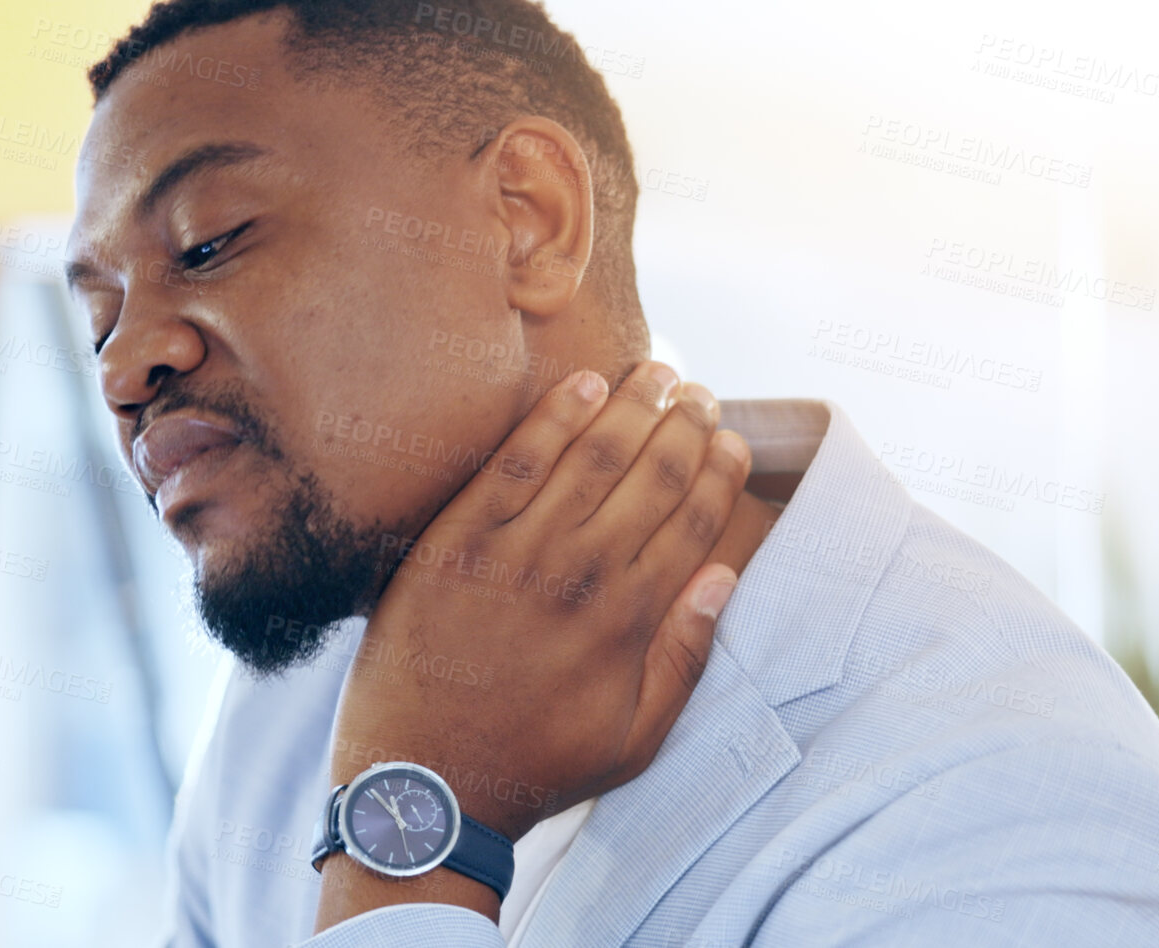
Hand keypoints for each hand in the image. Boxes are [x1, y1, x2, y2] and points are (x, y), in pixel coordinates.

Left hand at [317, 360, 750, 925]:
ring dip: (633, 405)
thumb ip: (685, 656)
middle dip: (686, 425)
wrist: (424, 785)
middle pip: (652, 475)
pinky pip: (513, 461)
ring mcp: (517, 552)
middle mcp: (582, 575)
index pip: (693, 520)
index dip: (721, 471)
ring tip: (658, 373)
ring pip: (592, 455)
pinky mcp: (457, 540)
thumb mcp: (633, 738)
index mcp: (629, 621)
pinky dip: (553, 417)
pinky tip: (583, 384)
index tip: (734, 440)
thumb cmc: (534, 766)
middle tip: (700, 393)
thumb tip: (725, 576)